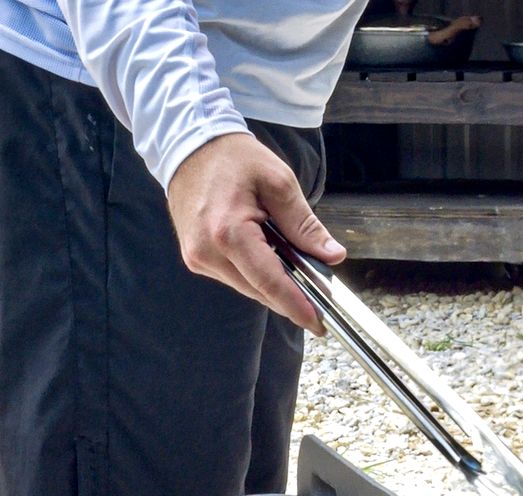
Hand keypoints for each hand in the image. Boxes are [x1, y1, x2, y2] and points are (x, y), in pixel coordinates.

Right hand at [167, 132, 345, 334]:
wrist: (189, 146)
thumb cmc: (234, 158)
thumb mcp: (279, 183)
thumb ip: (305, 225)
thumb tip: (333, 256)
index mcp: (228, 233)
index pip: (270, 282)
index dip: (296, 306)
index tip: (318, 323)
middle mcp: (208, 253)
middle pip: (260, 291)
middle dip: (291, 296)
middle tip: (320, 295)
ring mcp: (198, 258)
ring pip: (248, 288)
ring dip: (274, 284)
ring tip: (297, 269)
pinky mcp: (196, 258)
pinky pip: (235, 277)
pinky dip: (257, 274)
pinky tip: (270, 258)